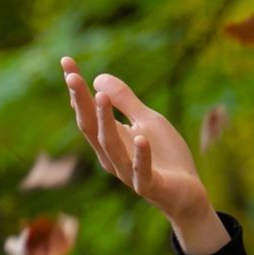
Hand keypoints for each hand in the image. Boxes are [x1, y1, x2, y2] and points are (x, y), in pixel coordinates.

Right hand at [62, 57, 227, 254]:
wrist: (187, 193)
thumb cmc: (166, 156)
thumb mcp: (148, 121)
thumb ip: (126, 101)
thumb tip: (98, 79)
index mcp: (110, 140)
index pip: (88, 111)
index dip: (77, 89)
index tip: (66, 61)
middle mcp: (112, 156)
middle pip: (91, 127)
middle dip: (81, 102)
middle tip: (72, 77)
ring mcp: (128, 173)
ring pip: (111, 147)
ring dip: (105, 121)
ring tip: (100, 96)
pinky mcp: (149, 186)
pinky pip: (141, 172)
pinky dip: (141, 156)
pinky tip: (141, 137)